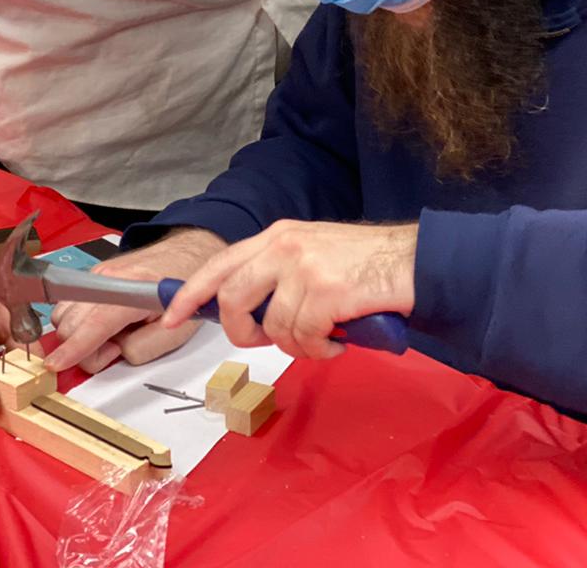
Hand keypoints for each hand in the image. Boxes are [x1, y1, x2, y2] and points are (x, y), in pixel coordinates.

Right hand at [45, 229, 226, 373]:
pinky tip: (105, 323)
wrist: (184, 256)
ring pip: (63, 316)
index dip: (74, 348)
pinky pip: (69, 306)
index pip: (95, 325)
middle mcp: (108, 277)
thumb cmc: (181, 290)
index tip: (57, 364)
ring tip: (113, 334)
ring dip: (80, 336)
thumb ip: (143, 348)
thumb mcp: (175, 332)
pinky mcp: (92, 275)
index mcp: (132, 290)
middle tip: (117, 348)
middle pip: (71, 325)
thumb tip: (117, 352)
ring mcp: (97, 274)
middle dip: (87, 350)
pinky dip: (79, 323)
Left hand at [160, 221, 416, 359]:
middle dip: (243, 332)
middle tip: (266, 341)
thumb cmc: (366, 265)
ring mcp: (305, 268)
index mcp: (278, 235)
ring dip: (297, 346)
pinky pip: (304, 339)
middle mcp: (285, 246)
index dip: (191, 293)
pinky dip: (320, 351)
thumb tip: (248, 312)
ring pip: (274, 328)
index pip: (219, 264)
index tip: (171, 316)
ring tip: (322, 339)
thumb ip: (277, 272)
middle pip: (234, 299)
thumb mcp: (313, 253)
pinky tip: (338, 341)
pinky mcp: (326, 293)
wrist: (415, 262)